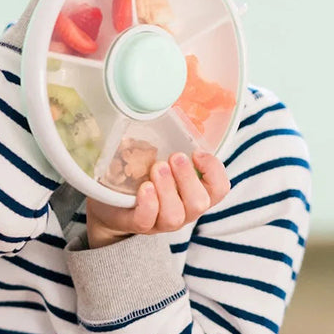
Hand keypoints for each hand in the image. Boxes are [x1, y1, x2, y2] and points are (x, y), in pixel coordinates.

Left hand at [86, 151, 230, 248]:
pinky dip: (148, 203)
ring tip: (157, 167)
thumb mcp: (161, 156)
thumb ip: (172, 142)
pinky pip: (147, 220)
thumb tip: (171, 109)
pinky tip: (144, 187)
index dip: (215, 171)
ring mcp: (161, 221)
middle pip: (200, 203)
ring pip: (175, 216)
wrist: (113, 204)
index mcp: (194, 192)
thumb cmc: (144, 175)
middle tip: (175, 157)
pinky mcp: (138, 224)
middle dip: (188, 177)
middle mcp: (183, 210)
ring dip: (168, 189)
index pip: (219, 189)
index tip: (197, 152)